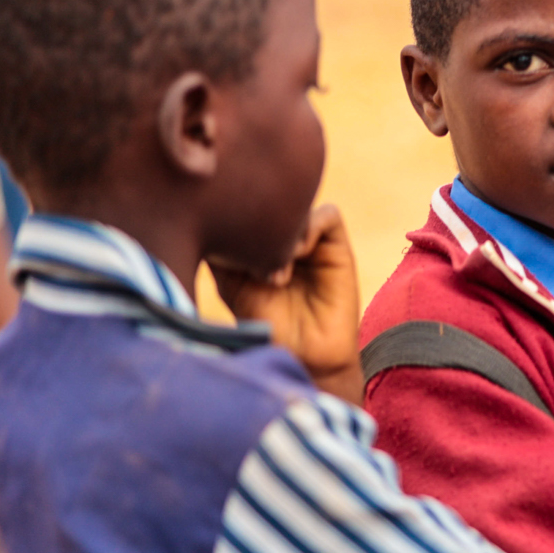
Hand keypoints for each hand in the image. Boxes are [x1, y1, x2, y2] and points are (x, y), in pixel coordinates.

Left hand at [211, 204, 362, 403]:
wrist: (302, 354)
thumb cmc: (263, 323)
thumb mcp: (230, 281)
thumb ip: (223, 247)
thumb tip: (216, 211)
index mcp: (256, 238)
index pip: (250, 203)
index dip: (239, 210)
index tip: (225, 237)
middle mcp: (284, 234)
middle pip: (275, 198)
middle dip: (261, 218)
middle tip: (250, 250)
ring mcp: (311, 239)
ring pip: (300, 204)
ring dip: (286, 227)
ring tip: (276, 265)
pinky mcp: (338, 247)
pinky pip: (328, 215)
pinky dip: (311, 227)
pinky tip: (297, 257)